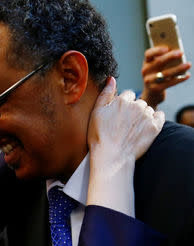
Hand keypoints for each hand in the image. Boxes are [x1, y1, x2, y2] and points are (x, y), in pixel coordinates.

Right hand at [86, 77, 164, 215]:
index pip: (127, 95)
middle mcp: (137, 105)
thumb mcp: (96, 112)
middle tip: (124, 124)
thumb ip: (105, 94)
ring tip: (132, 129)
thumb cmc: (100, 136)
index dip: (122, 105)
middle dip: (133, 110)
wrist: (111, 156)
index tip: (118, 116)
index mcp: (123, 100)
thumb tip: (111, 78)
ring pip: (148, 109)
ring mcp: (147, 116)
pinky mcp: (155, 127)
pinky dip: (155, 119)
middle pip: (138, 102)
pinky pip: (159, 116)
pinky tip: (145, 128)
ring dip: (143, 116)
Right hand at [140, 47, 190, 108]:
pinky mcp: (155, 89)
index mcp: (146, 63)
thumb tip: (178, 54)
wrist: (151, 93)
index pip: (148, 54)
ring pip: (165, 73)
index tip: (167, 48)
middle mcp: (145, 71)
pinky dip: (179, 79)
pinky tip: (187, 75)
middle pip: (158, 62)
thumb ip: (164, 59)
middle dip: (170, 57)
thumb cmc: (157, 75)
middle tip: (181, 52)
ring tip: (188, 64)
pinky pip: (169, 83)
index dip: (157, 51)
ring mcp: (149, 81)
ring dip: (178, 68)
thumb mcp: (157, 67)